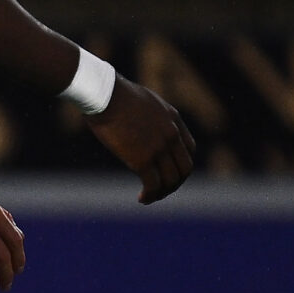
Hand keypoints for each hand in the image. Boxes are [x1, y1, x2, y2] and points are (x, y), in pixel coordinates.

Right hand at [86, 74, 193, 203]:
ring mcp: (158, 148)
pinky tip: (141, 198)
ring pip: (170, 180)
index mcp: (173, 119)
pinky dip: (150, 195)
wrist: (104, 94)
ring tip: (150, 197)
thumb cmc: (112, 94)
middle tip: (161, 189)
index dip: (181, 164)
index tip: (168, 171)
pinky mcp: (142, 159)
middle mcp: (171, 135)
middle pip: (184, 168)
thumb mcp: (142, 101)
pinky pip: (152, 184)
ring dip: (162, 192)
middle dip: (175, 182)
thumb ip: (148, 114)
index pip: (189, 149)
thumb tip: (135, 120)